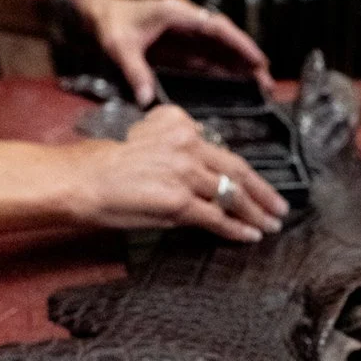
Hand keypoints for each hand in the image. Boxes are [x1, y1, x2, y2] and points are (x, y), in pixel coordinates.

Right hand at [60, 105, 287, 241]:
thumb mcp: (146, 143)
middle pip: (236, 169)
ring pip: (232, 194)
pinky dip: (237, 229)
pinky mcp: (180, 201)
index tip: (255, 181)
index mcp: (178, 124)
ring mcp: (186, 173)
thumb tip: (205, 173)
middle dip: (264, 191)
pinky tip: (250, 235)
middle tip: (280, 206)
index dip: (242, 170)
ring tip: (271, 225)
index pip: (220, 149)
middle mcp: (186, 144)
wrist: (80, 179)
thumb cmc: (104, 165)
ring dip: (256, 213)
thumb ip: (178, 153)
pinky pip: (217, 218)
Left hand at [77, 0, 272, 106]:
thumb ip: (135, 73)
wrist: (99, 15)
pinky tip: (240, 85)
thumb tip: (147, 101)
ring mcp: (188, 32)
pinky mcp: (185, 44)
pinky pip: (211, 57)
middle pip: (226, 39)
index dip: (240, 44)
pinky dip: (227, 70)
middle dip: (248, 59)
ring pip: (222, 48)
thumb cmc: (109, 25)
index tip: (258, 60)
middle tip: (267, 82)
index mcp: (176, 14)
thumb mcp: (120, 47)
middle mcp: (188, 20)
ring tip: (262, 87)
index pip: (216, 28)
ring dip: (241, 66)